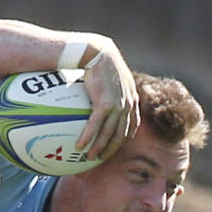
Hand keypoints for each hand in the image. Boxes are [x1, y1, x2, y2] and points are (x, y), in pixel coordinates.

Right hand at [76, 40, 138, 160]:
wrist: (100, 53)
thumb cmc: (102, 63)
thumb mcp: (113, 78)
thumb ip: (111, 91)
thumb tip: (98, 99)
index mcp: (132, 99)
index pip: (132, 125)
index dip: (124, 138)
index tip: (114, 147)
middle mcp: (128, 105)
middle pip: (121, 135)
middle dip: (111, 149)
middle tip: (101, 158)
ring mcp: (118, 105)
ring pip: (108, 134)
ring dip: (99, 148)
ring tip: (89, 157)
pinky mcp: (105, 104)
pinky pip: (95, 126)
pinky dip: (87, 137)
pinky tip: (79, 146)